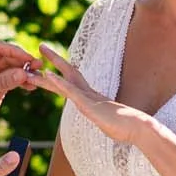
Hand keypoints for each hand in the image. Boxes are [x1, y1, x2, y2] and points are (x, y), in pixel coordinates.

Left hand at [0, 41, 40, 148]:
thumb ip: (3, 81)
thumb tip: (23, 72)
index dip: (15, 51)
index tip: (29, 58)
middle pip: (8, 56)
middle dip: (23, 61)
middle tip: (38, 66)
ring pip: (13, 68)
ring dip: (25, 71)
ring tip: (38, 78)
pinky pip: (13, 79)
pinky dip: (23, 81)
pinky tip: (32, 86)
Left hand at [31, 44, 156, 145]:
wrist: (139, 129)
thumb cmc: (126, 128)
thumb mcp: (107, 122)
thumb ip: (102, 118)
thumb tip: (103, 120)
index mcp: (91, 99)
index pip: (71, 83)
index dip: (59, 74)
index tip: (47, 67)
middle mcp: (88, 94)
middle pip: (68, 73)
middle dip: (53, 60)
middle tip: (41, 46)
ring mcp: (88, 98)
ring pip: (65, 79)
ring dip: (51, 67)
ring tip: (36, 55)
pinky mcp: (89, 105)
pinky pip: (71, 91)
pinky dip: (59, 82)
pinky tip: (47, 74)